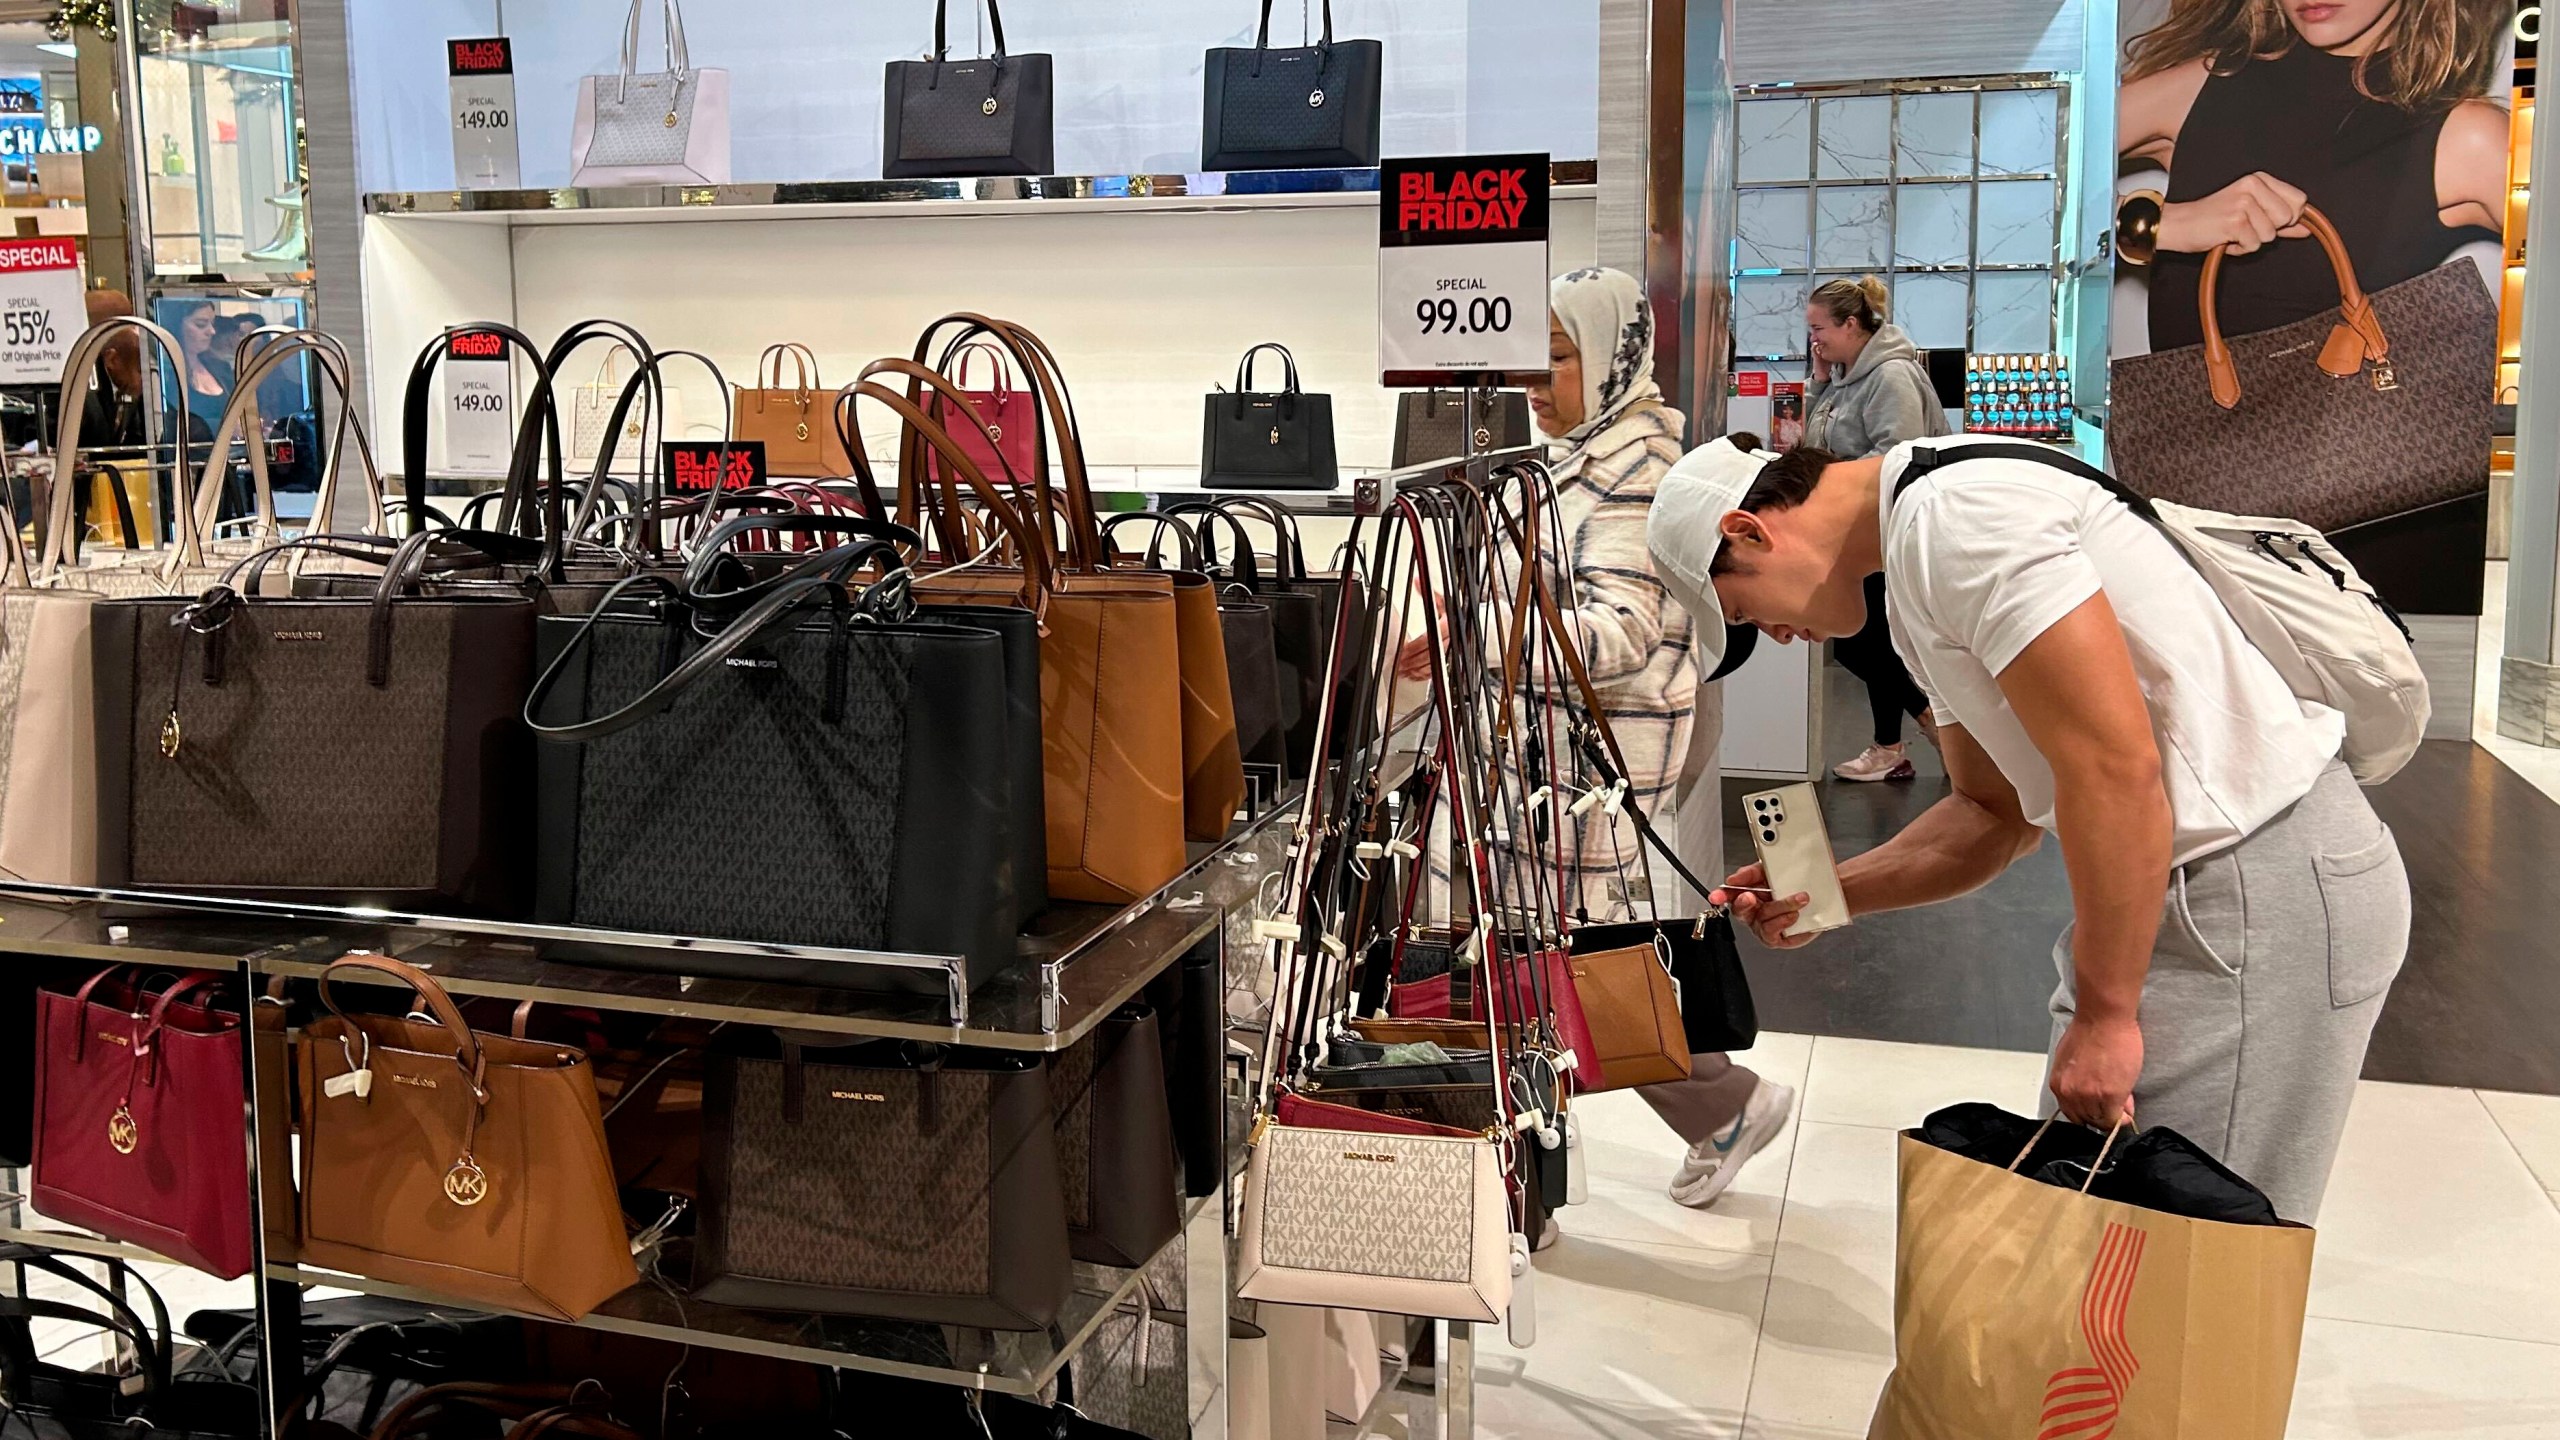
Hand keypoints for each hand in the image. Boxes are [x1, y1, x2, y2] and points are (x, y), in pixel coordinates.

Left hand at [1395, 586, 1448, 680]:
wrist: (1471, 619)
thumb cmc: (1456, 610)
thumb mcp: (1442, 599)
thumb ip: (1429, 593)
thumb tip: (1418, 581)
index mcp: (1448, 625)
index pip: (1430, 639)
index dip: (1415, 647)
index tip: (1403, 650)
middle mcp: (1450, 640)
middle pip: (1430, 655)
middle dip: (1412, 661)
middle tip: (1398, 663)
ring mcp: (1450, 651)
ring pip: (1433, 665)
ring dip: (1416, 670)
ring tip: (1403, 671)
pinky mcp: (1450, 659)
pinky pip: (1438, 671)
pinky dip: (1424, 675)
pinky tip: (1413, 675)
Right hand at [1712, 863, 1818, 949]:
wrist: (1826, 895)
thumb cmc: (1797, 883)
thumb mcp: (1771, 870)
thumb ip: (1752, 872)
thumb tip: (1735, 878)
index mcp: (1751, 894)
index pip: (1730, 895)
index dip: (1721, 896)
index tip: (1717, 895)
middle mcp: (1756, 912)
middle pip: (1740, 910)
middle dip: (1744, 902)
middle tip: (1750, 895)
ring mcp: (1766, 926)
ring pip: (1762, 919)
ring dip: (1780, 906)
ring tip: (1798, 898)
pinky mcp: (1780, 938)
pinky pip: (1773, 932)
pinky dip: (1783, 921)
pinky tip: (1794, 914)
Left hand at [2048, 1012, 2142, 1130]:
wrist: (2103, 1017)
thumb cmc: (2090, 1030)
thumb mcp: (2073, 1061)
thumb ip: (2080, 1082)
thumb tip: (2097, 1097)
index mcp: (2059, 1084)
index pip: (2073, 1113)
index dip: (2090, 1111)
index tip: (2101, 1107)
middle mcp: (2069, 1093)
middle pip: (2086, 1120)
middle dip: (2102, 1115)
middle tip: (2117, 1105)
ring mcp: (2089, 1096)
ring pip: (2102, 1122)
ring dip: (2114, 1115)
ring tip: (2124, 1101)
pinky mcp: (2110, 1095)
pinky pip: (2115, 1119)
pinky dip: (2123, 1117)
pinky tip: (2129, 1108)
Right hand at [2158, 172, 2310, 255]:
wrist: (2178, 225)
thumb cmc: (2212, 220)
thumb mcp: (2250, 215)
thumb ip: (2280, 221)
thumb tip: (2307, 229)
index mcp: (2259, 179)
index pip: (2299, 200)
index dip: (2289, 218)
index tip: (2268, 222)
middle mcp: (2253, 186)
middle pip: (2289, 217)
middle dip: (2270, 230)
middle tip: (2246, 227)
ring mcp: (2244, 203)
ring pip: (2271, 235)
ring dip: (2252, 241)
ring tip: (2233, 233)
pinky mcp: (2235, 220)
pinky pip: (2254, 245)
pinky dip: (2240, 249)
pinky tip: (2226, 239)